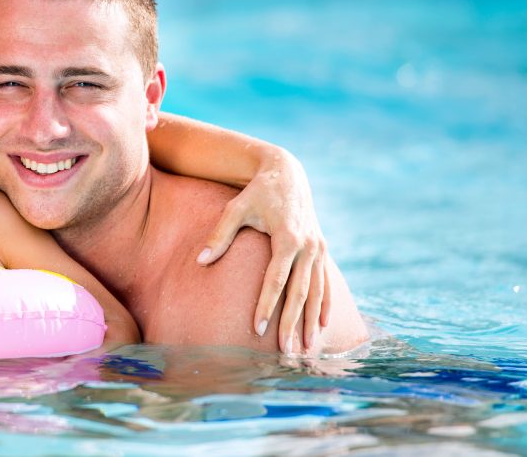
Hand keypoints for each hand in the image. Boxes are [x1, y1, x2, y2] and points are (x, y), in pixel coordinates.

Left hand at [196, 149, 330, 353]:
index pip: (276, 279)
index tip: (258, 329)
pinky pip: (325, 282)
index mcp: (287, 237)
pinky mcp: (321, 249)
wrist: (286, 173)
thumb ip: (219, 235)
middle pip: (300, 292)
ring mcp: (318, 248)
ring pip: (317, 292)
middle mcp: (308, 246)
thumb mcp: (235, 209)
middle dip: (292, 323)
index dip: (267, 305)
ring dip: (311, 321)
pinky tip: (321, 326)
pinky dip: (324, 305)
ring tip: (306, 348)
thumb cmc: (256, 193)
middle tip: (285, 352)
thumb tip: (200, 261)